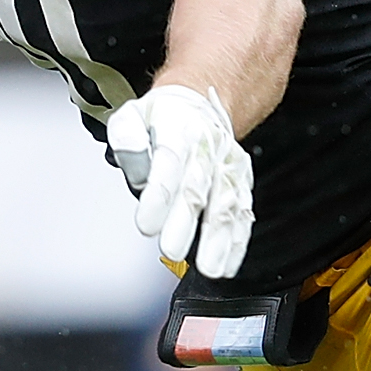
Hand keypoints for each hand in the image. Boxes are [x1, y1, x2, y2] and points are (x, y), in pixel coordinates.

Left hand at [107, 83, 252, 278]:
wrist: (204, 103)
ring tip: (208, 266)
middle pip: (196, 187)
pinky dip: (237, 240)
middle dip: (185, 222)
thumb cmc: (164, 118)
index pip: (168, 161)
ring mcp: (227, 166)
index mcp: (178, 129)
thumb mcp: (134, 114)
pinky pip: (242, 212)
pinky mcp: (240, 182)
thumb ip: (128, 137)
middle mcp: (207, 149)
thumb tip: (134, 166)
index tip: (146, 224)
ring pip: (225, 204)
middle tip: (171, 250)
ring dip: (218, 238)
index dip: (158, 195)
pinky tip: (228, 263)